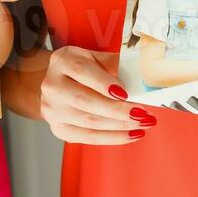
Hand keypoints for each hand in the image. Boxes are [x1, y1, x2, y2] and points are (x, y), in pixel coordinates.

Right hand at [39, 45, 155, 144]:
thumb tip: (145, 73)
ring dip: (120, 126)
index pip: (82, 71)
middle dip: (118, 110)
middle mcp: (52, 86)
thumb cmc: (84, 69)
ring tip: (143, 124)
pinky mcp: (59, 129)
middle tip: (143, 114)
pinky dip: (113, 138)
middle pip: (85, 101)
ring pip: (89, 122)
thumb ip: (116, 64)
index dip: (104, 83)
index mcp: (62, 61)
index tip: (126, 94)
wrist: (59, 84)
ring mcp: (52, 110)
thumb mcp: (96, 58)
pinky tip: (131, 134)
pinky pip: (89, 137)